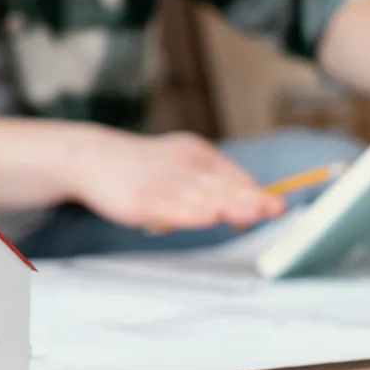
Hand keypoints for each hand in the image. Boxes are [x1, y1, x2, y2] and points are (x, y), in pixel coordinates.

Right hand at [68, 129, 284, 232]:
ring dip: (227, 205)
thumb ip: (212, 179)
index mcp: (196, 153)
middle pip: (221, 185)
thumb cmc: (141, 165)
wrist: (93, 157)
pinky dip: (189, 213)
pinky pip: (170, 208)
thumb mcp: (180, 159)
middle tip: (272, 209)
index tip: (275, 206)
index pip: (233, 174)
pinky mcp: (142, 200)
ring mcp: (162, 183)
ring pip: (201, 196)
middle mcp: (183, 165)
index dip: (254, 192)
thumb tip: (250, 201)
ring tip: (250, 214)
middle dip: (248, 199)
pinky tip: (206, 217)